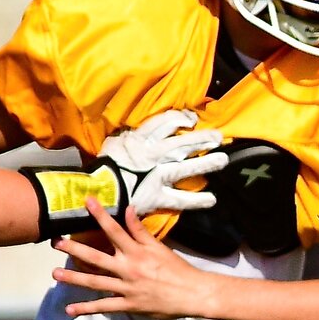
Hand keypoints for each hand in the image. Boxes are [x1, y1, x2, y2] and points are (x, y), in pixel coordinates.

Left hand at [55, 200, 209, 319]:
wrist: (192, 293)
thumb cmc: (177, 269)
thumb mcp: (159, 247)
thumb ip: (141, 230)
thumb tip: (129, 209)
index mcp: (137, 252)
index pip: (115, 230)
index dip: (100, 215)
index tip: (86, 202)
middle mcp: (128, 268)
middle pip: (97, 257)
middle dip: (75, 249)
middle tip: (56, 243)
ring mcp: (126, 288)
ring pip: (95, 282)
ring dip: (74, 278)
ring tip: (55, 274)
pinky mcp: (128, 305)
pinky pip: (104, 307)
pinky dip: (86, 309)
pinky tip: (70, 309)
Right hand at [98, 109, 229, 213]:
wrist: (95, 191)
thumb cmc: (103, 166)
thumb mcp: (114, 143)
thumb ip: (129, 136)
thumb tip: (138, 129)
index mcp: (140, 140)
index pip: (164, 123)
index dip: (180, 119)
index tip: (192, 119)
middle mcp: (153, 156)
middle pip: (182, 144)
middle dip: (201, 139)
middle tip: (218, 137)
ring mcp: (157, 176)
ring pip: (185, 168)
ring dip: (205, 164)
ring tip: (222, 160)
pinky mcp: (157, 196)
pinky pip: (179, 199)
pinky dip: (196, 200)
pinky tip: (212, 199)